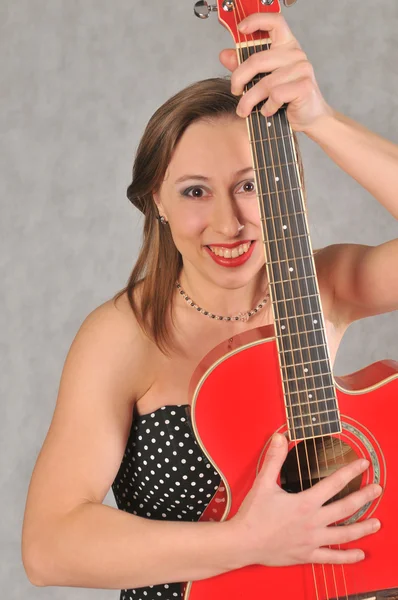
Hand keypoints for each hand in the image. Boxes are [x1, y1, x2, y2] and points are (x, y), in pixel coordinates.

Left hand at [219, 12, 333, 133]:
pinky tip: (267, 112)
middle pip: (257, 60)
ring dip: (249, 100)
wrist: (310, 117)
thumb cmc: (286, 98)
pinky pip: (276, 95)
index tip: (241, 29)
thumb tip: (224, 55)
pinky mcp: (304, 86)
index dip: (256, 21)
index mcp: (286, 47)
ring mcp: (302, 69)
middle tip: (235, 91)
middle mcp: (296, 54)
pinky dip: (267, 107)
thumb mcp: (263, 80)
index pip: (274, 22)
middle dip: (239, 78)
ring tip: (244, 110)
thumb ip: (245, 67)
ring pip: (265, 83)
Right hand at [229, 433, 381, 566]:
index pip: (333, 483)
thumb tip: (280, 437)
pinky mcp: (307, 554)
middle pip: (345, 508)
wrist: (243, 542)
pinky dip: (347, 557)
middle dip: (364, 497)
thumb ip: (274, 458)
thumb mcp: (263, 482)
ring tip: (377, 523)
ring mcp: (312, 540)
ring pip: (344, 534)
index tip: (363, 465)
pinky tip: (359, 554)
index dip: (350, 471)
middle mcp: (313, 522)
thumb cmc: (253, 514)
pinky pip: (331, 557)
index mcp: (305, 502)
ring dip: (363, 528)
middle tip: (377, 489)